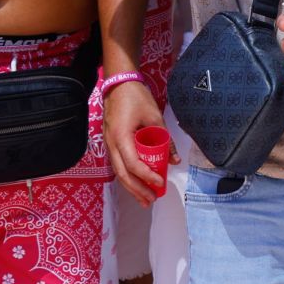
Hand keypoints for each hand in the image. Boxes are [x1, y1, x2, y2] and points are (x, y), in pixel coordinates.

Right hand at [104, 80, 173, 206]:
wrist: (118, 83)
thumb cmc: (136, 97)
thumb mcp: (154, 117)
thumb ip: (165, 140)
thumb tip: (175, 160)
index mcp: (121, 137)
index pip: (133, 164)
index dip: (146, 176)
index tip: (160, 183)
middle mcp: (111, 144)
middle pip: (122, 174)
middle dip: (138, 189)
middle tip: (152, 200)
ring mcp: (108, 144)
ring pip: (118, 172)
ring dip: (131, 187)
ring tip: (144, 199)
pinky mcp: (110, 142)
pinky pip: (117, 164)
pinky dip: (127, 176)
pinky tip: (136, 183)